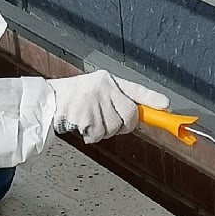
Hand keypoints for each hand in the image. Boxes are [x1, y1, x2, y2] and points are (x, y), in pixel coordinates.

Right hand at [49, 72, 169, 143]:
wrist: (48, 100)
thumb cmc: (74, 96)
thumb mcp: (97, 89)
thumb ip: (117, 98)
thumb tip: (139, 114)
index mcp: (109, 80)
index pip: (136, 89)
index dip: (152, 98)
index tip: (166, 106)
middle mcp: (104, 88)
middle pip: (130, 115)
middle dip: (125, 125)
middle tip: (113, 123)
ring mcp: (95, 102)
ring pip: (115, 128)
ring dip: (105, 131)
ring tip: (91, 120)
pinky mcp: (86, 116)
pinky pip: (100, 135)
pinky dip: (92, 136)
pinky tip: (83, 125)